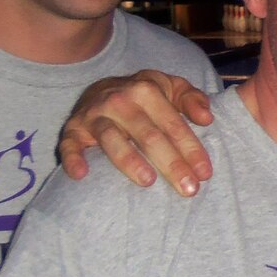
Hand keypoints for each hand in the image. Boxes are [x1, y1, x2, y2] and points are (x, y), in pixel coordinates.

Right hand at [56, 70, 214, 196]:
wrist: (101, 88)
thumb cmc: (145, 96)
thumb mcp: (171, 87)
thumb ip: (192, 98)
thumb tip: (207, 118)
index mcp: (146, 90)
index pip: (173, 124)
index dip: (191, 149)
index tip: (205, 174)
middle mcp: (119, 101)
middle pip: (148, 135)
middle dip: (171, 163)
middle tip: (188, 189)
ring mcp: (94, 115)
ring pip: (111, 139)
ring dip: (129, 160)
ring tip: (148, 182)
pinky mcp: (72, 129)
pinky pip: (69, 144)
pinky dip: (73, 158)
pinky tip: (82, 175)